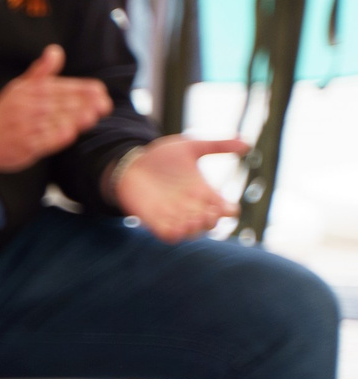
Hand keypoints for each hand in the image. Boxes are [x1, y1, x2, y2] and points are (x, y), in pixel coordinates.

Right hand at [0, 46, 113, 174]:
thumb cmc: (6, 113)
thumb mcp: (19, 87)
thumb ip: (40, 71)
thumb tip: (56, 50)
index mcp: (29, 90)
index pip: (62, 87)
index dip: (84, 90)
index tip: (101, 92)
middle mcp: (29, 107)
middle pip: (64, 104)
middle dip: (86, 104)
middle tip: (104, 106)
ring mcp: (27, 127)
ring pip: (58, 121)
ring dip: (78, 119)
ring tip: (93, 117)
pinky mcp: (26, 145)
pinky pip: (48, 140)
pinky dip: (60, 136)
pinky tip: (72, 132)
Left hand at [111, 134, 245, 241]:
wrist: (130, 162)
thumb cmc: (161, 156)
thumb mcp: (190, 147)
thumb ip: (218, 145)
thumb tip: (247, 143)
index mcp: (204, 191)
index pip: (224, 208)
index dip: (228, 210)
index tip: (226, 206)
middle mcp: (191, 206)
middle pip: (209, 223)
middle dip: (211, 221)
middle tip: (208, 212)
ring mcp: (173, 215)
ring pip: (191, 232)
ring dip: (194, 229)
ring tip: (193, 220)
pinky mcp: (154, 220)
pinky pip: (168, 235)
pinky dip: (174, 234)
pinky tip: (176, 227)